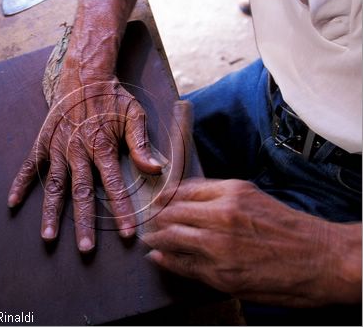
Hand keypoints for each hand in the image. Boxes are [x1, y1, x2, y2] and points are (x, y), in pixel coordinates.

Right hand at [8, 69, 163, 252]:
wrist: (85, 75)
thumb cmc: (112, 98)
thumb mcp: (134, 116)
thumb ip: (141, 144)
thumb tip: (155, 169)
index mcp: (102, 146)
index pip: (113, 184)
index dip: (122, 210)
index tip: (128, 233)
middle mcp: (77, 151)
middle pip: (81, 192)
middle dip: (85, 223)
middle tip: (86, 249)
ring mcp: (58, 148)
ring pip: (55, 185)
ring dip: (51, 212)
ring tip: (48, 236)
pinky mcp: (44, 142)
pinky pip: (30, 166)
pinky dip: (21, 183)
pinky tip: (13, 202)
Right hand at [143, 179, 361, 305]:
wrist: (322, 256)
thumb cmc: (282, 280)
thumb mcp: (234, 287)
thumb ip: (193, 270)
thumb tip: (160, 258)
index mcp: (217, 259)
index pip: (171, 247)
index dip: (155, 245)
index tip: (149, 245)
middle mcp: (219, 229)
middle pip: (171, 221)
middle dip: (156, 226)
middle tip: (150, 229)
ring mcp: (229, 204)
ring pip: (181, 200)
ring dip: (164, 206)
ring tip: (156, 209)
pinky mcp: (239, 187)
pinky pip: (200, 184)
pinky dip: (183, 188)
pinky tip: (176, 193)